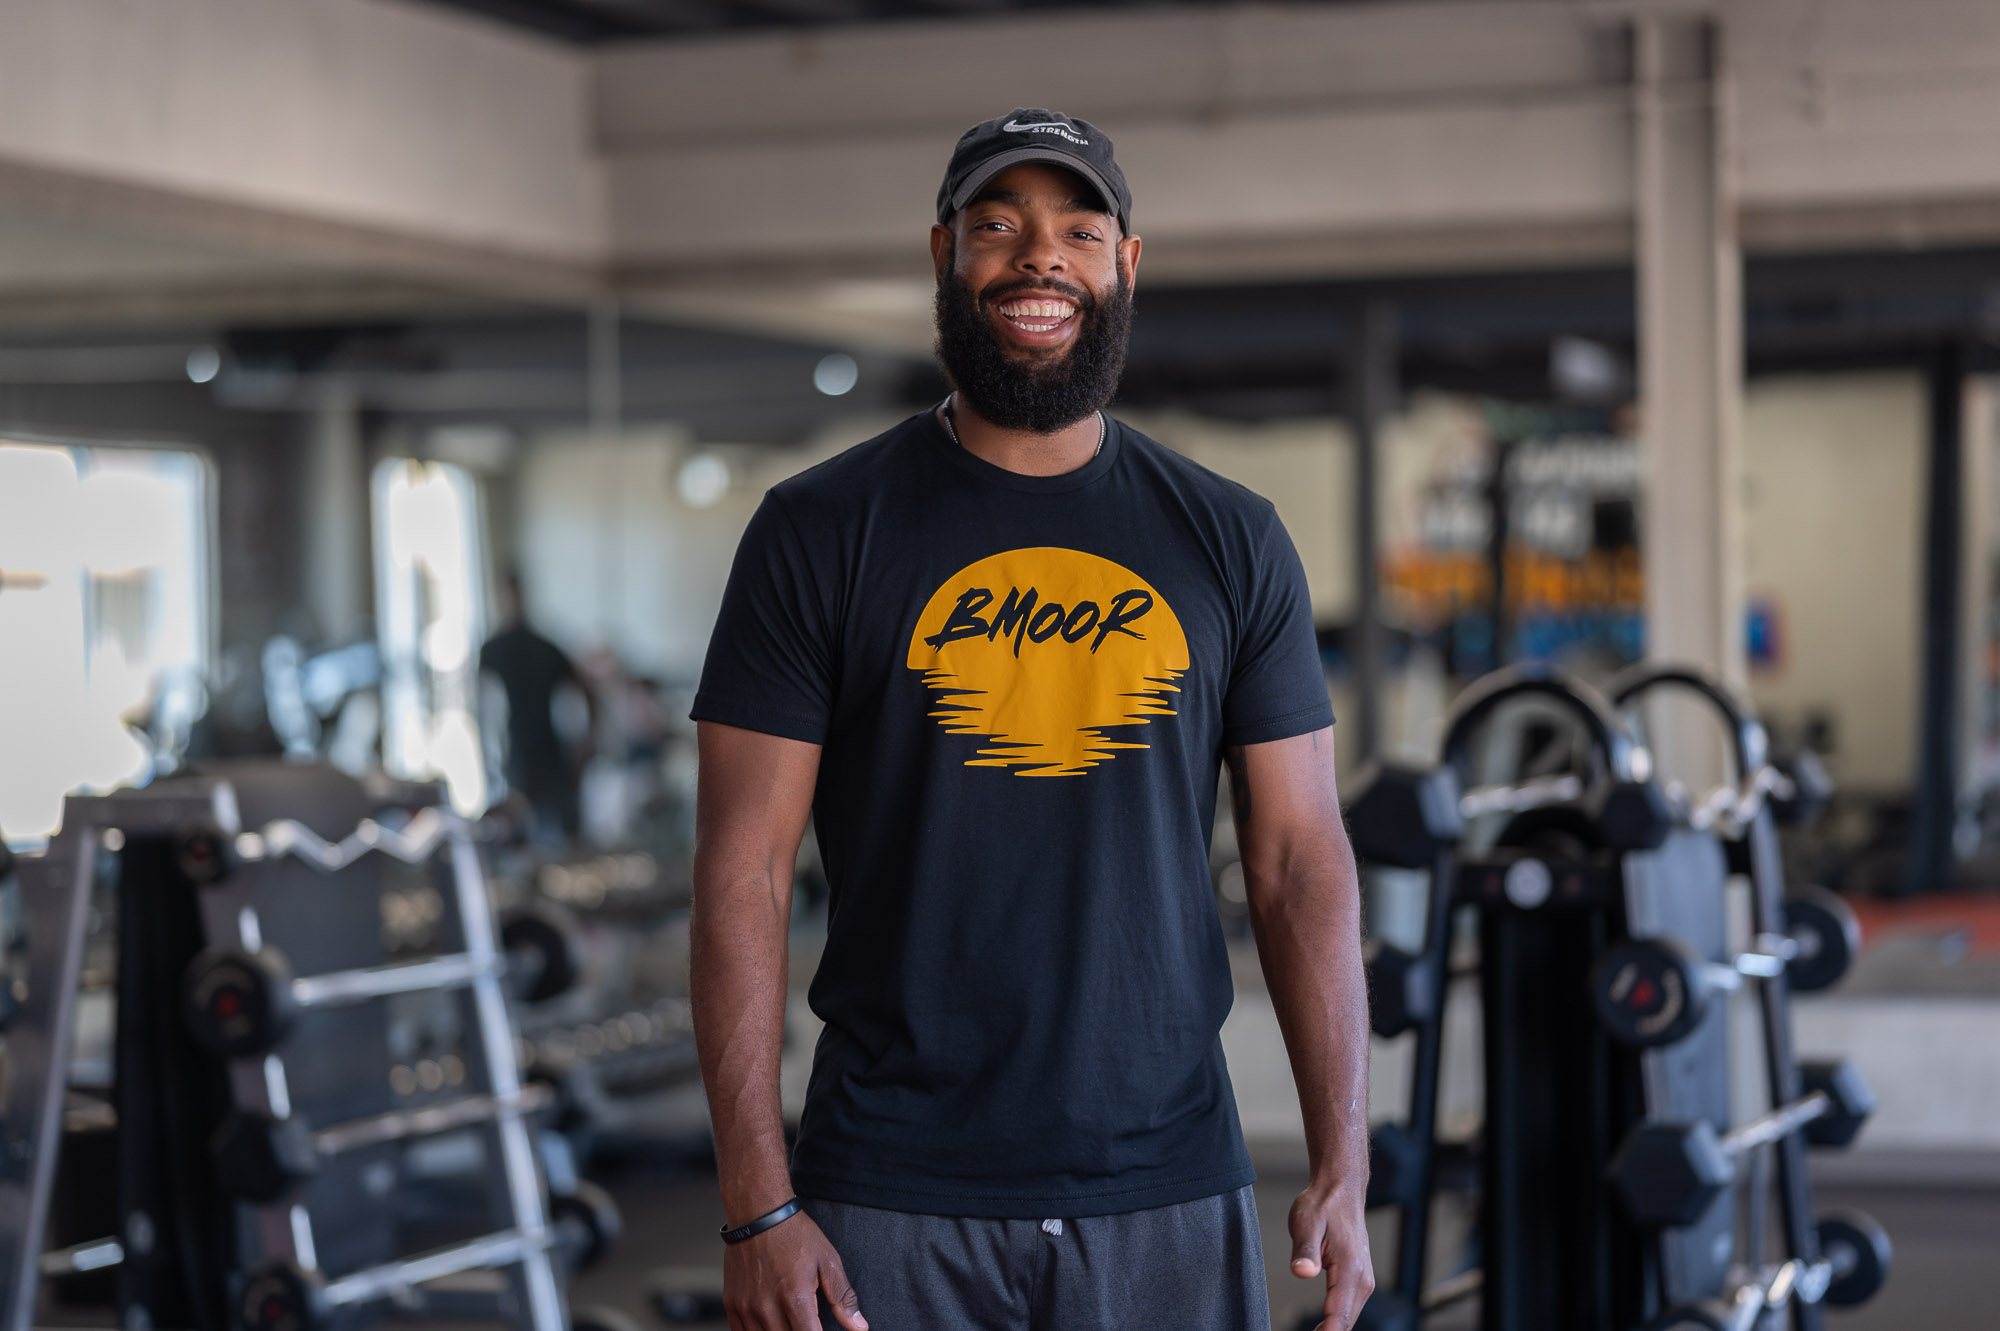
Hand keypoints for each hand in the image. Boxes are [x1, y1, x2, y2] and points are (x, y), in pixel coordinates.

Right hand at [722, 1211, 866, 1330]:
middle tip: (807, 1323)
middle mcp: (767, 1307)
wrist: (758, 1212)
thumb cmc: (794, 1234)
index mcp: (795, 1298)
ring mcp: (746, 1308)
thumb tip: (859, 1327)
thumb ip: (842, 1298)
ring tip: (791, 1321)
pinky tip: (772, 1324)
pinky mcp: (732, 1305)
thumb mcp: (827, 1261)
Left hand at [1287, 1183, 1373, 1330]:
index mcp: (1350, 1270)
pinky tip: (1321, 1327)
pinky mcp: (1358, 1281)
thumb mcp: (1306, 1223)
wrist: (1340, 1191)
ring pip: (1348, 1319)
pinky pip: (1348, 1310)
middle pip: (1345, 1324)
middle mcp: (1362, 1280)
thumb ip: (1304, 1250)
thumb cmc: (1323, 1205)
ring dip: (1331, 1330)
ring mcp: (1363, 1282)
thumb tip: (1302, 1272)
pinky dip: (1336, 1322)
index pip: (1338, 1318)